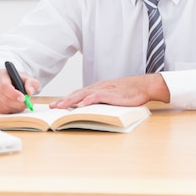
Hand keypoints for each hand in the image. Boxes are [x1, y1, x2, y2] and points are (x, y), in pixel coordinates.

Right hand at [0, 68, 39, 113]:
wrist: (11, 83)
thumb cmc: (18, 80)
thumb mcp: (27, 78)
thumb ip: (31, 83)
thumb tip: (29, 91)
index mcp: (1, 74)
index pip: (5, 86)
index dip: (14, 94)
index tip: (23, 98)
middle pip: (4, 98)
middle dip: (18, 103)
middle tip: (26, 103)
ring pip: (4, 106)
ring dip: (15, 108)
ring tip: (21, 103)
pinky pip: (1, 111)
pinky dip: (10, 110)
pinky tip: (14, 105)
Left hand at [49, 73, 169, 108]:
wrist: (142, 86)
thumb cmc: (128, 92)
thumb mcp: (110, 97)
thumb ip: (99, 101)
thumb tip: (87, 109)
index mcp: (96, 89)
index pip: (77, 94)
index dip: (65, 99)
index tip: (55, 105)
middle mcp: (97, 88)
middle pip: (77, 93)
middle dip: (63, 100)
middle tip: (52, 107)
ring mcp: (104, 90)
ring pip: (84, 94)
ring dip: (71, 100)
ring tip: (61, 106)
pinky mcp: (112, 94)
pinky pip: (98, 96)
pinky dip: (89, 99)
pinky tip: (82, 104)